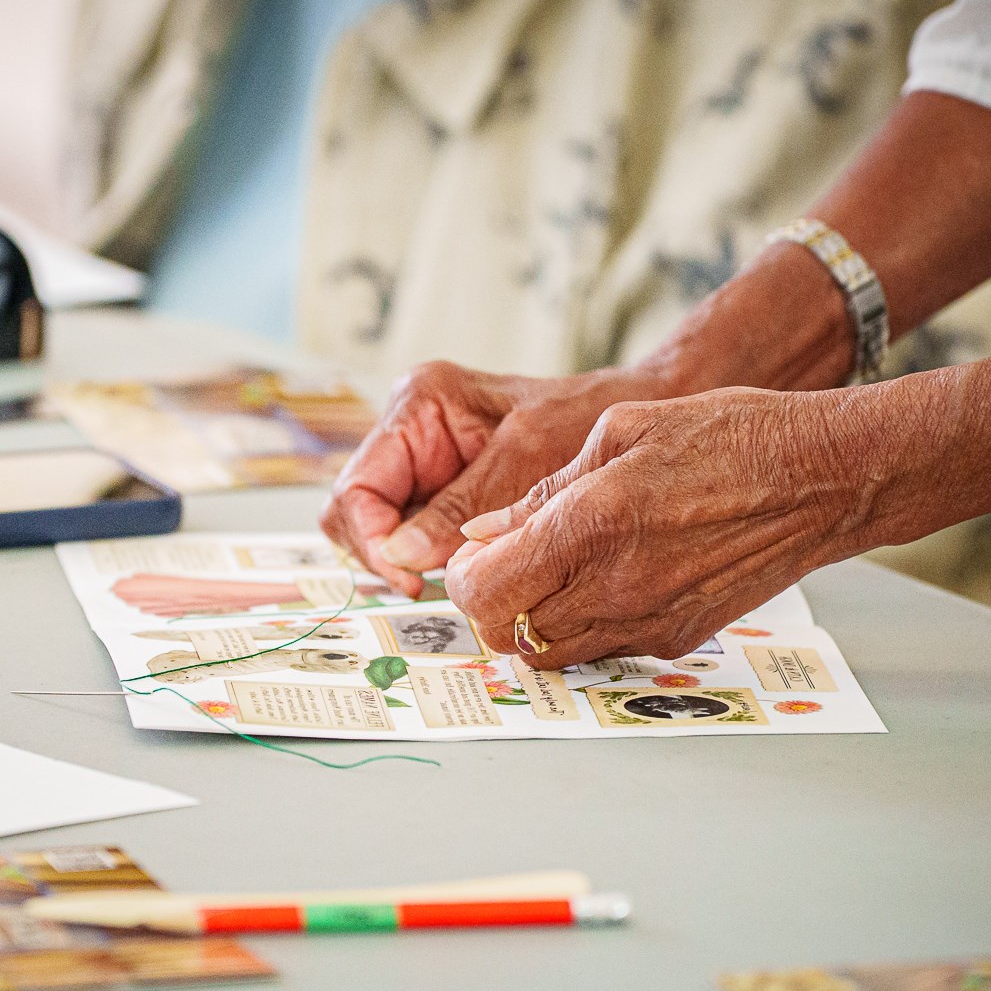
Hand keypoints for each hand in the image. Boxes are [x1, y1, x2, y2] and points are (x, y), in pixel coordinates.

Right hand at [319, 361, 679, 596]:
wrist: (635, 404)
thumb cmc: (587, 415)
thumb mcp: (526, 458)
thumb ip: (462, 505)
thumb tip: (403, 555)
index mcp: (420, 402)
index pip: (357, 488)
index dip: (372, 542)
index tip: (411, 580)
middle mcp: (410, 428)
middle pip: (356, 511)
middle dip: (385, 553)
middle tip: (429, 587)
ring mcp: (424, 458)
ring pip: (380, 528)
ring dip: (408, 559)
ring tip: (457, 576)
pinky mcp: (443, 485)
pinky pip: (415, 532)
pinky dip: (430, 557)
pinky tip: (467, 568)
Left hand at [444, 386, 896, 667]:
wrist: (823, 479)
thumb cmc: (730, 437)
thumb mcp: (621, 431)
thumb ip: (543, 491)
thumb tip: (486, 533)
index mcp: (591, 526)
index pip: (485, 591)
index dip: (465, 576)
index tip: (476, 553)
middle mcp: (615, 588)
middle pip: (508, 634)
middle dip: (493, 602)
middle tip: (507, 563)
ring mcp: (648, 623)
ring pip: (550, 654)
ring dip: (533, 621)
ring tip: (554, 571)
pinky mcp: (676, 641)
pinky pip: (600, 650)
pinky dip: (580, 628)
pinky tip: (603, 580)